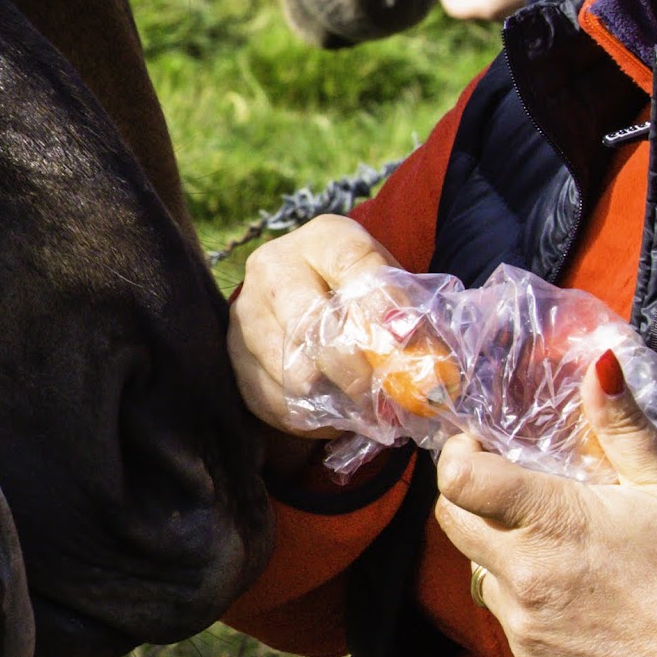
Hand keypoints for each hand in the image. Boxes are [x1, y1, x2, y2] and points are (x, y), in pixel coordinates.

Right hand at [227, 213, 400, 437]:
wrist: (310, 300)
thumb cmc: (360, 298)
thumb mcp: (390, 289)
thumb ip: (407, 317)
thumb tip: (423, 361)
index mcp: (322, 239)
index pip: (352, 263)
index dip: (381, 304)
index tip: (406, 341)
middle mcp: (273, 266)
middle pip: (311, 322)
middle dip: (355, 368)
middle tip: (386, 397)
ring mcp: (247, 312)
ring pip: (290, 368)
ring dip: (332, 399)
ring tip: (364, 410)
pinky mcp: (233, 356)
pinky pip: (272, 399)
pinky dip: (307, 416)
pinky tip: (332, 414)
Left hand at [432, 350, 656, 656]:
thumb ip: (622, 424)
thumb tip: (599, 364)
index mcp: (548, 521)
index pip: (458, 479)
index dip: (460, 453)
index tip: (485, 444)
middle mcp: (521, 572)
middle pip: (450, 519)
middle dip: (467, 492)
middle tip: (509, 480)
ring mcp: (521, 619)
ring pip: (476, 566)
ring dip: (496, 544)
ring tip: (550, 536)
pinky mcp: (531, 656)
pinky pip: (503, 610)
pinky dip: (520, 589)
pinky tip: (568, 584)